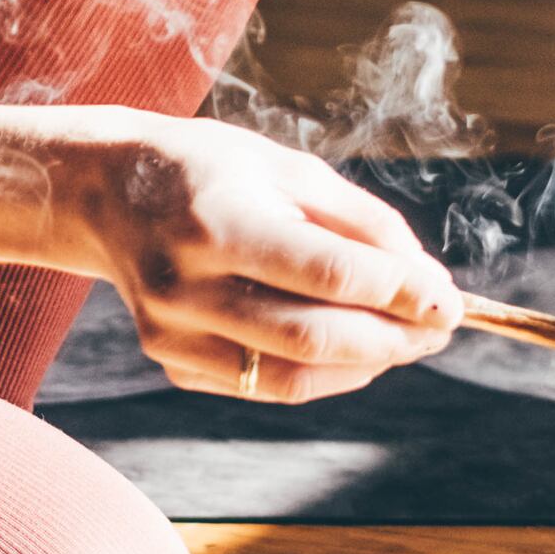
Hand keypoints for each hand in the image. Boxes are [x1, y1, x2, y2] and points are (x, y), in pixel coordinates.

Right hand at [71, 119, 460, 406]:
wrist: (105, 190)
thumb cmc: (213, 170)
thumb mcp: (288, 169)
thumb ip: (362, 224)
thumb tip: (427, 285)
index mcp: (217, 221)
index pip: (327, 273)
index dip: (399, 293)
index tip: (449, 302)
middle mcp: (184, 283)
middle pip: (313, 336)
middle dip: (393, 339)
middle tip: (440, 327)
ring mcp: (171, 332)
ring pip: (293, 375)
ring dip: (366, 363)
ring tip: (407, 338)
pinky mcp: (170, 360)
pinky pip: (265, 384)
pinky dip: (323, 373)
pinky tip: (352, 348)